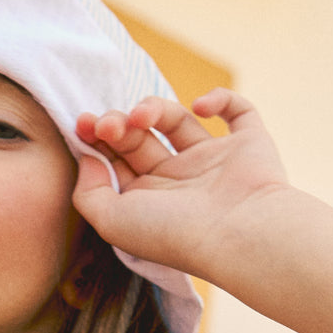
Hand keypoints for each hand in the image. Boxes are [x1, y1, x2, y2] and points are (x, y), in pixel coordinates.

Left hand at [72, 88, 289, 279]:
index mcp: (147, 199)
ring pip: (177, 118)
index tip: (84, 124)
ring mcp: (213, 160)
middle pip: (138, 136)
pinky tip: (201, 106)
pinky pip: (238, 110)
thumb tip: (89, 158)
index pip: (115, 158)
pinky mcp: (248, 144)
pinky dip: (220, 98)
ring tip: (142, 115)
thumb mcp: (111, 221)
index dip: (96, 137)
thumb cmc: (172, 233)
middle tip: (110, 124)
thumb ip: (89, 192)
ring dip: (153, 107)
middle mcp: (178, 180)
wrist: (238, 234)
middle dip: (117, 123)